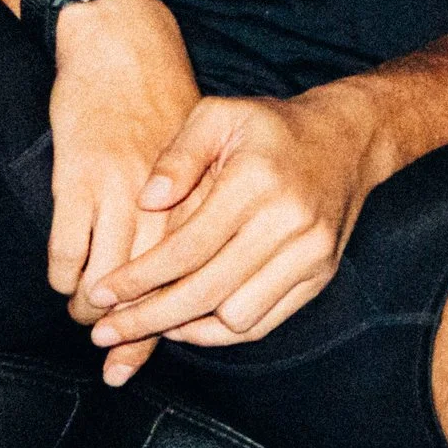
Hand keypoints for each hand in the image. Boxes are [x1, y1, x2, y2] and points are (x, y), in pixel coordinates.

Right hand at [44, 0, 200, 385]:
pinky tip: (65, 280)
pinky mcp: (76, 180)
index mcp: (196, 193)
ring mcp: (117, 192)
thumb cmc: (162, 97)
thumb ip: (196, 201)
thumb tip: (193, 258)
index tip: (161, 347)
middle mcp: (163, 200)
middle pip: (151, 287)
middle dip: (134, 331)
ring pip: (105, 277)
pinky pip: (66, 251)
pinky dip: (63, 275)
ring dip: (93, 307)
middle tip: (118, 361)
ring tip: (89, 317)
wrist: (122, 43)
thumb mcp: (197, 149)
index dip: (175, 316)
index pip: (190, 271)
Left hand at [82, 84, 380, 360]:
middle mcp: (289, 222)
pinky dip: (221, 331)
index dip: (138, 278)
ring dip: (184, 326)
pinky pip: (264, 323)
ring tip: (146, 321)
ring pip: (235, 316)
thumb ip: (178, 154)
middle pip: (207, 291)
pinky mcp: (321, 274)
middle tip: (105, 331)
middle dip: (147, 317)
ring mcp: (310, 253)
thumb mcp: (220, 115)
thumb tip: (145, 201)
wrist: (347, 139)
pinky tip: (188, 324)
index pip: (187, 248)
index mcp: (257, 181)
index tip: (99, 294)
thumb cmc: (272, 127)